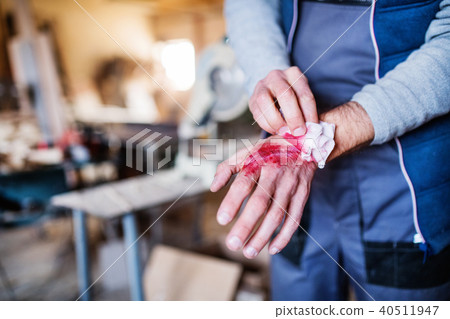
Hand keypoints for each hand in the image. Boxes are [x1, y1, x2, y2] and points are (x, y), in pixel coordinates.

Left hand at [210, 136, 316, 258]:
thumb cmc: (269, 151)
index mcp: (258, 162)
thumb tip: (213, 187)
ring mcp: (291, 185)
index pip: (244, 183)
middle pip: (260, 203)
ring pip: (278, 214)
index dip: (233, 202)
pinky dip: (284, 236)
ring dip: (263, 236)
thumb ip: (227, 168)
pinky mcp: (302, 195)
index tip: (221, 220)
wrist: (304, 143)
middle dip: (246, 225)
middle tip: (232, 244)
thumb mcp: (246, 152)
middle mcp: (275, 174)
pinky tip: (272, 249)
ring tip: (248, 251)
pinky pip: (294, 218)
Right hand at [250, 66, 318, 135]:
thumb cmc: (291, 95)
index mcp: (294, 74)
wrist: (271, 88)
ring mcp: (261, 86)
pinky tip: (275, 130)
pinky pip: (257, 113)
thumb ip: (305, 110)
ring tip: (285, 132)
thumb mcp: (301, 96)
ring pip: (265, 102)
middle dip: (293, 117)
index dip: (309, 113)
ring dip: (277, 121)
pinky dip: (267, 125)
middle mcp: (276, 76)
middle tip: (298, 132)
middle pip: (285, 95)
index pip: (304, 94)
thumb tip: (309, 130)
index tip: (312, 128)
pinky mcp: (252, 99)